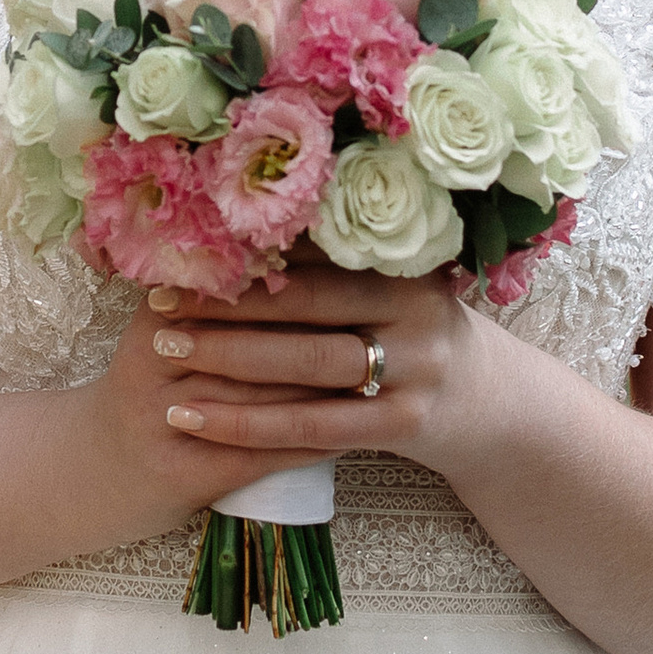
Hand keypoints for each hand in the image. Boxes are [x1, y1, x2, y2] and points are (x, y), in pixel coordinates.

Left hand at [126, 257, 483, 474]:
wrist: (493, 410)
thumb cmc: (415, 336)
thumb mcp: (393, 288)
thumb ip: (333, 264)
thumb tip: (231, 226)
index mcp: (406, 262)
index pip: (317, 248)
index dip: (248, 248)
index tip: (185, 246)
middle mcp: (417, 309)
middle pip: (308, 300)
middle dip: (228, 299)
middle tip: (159, 296)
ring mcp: (416, 370)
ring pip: (307, 363)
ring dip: (229, 356)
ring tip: (165, 349)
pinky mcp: (403, 426)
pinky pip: (309, 427)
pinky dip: (244, 424)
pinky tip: (192, 417)